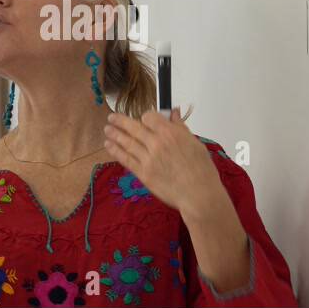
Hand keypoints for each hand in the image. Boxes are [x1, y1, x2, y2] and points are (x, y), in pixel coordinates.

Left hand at [103, 108, 224, 219]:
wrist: (198, 194)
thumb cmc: (201, 170)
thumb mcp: (195, 143)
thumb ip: (180, 127)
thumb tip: (174, 113)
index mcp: (171, 133)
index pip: (149, 117)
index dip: (145, 116)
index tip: (142, 118)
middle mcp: (157, 143)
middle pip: (133, 128)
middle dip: (120, 121)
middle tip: (111, 117)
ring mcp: (148, 159)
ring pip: (127, 143)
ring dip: (114, 134)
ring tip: (107, 129)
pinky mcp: (143, 174)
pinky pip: (126, 159)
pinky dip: (116, 151)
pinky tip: (109, 145)